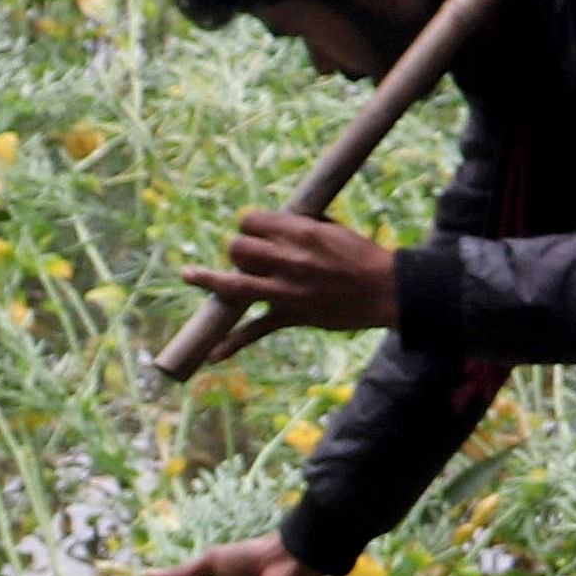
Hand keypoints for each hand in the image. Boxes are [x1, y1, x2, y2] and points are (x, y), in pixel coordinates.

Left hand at [177, 210, 397, 350]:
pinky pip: (256, 330)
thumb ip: (302, 225)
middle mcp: (286, 259)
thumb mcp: (332, 229)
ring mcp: (285, 290)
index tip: (254, 232)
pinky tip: (214, 355)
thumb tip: (280, 221)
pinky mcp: (291, 315)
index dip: (248, 226)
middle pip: (237, 248)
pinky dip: (234, 344)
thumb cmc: (363, 256)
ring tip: (188, 276)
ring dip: (209, 279)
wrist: (387, 290)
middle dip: (237, 249)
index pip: (250, 221)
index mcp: (298, 231)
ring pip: (234, 284)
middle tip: (248, 258)